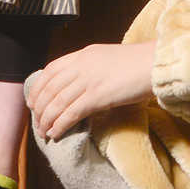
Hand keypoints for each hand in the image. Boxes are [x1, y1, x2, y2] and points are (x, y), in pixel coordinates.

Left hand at [27, 41, 155, 139]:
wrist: (155, 63)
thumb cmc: (138, 62)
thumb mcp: (109, 58)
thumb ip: (92, 67)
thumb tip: (82, 85)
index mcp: (84, 54)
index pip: (51, 70)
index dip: (39, 87)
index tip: (34, 101)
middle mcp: (81, 66)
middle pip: (50, 88)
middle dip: (40, 108)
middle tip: (37, 122)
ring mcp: (88, 80)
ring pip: (57, 103)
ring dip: (47, 120)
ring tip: (44, 133)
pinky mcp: (97, 96)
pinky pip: (70, 113)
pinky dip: (60, 125)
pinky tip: (56, 134)